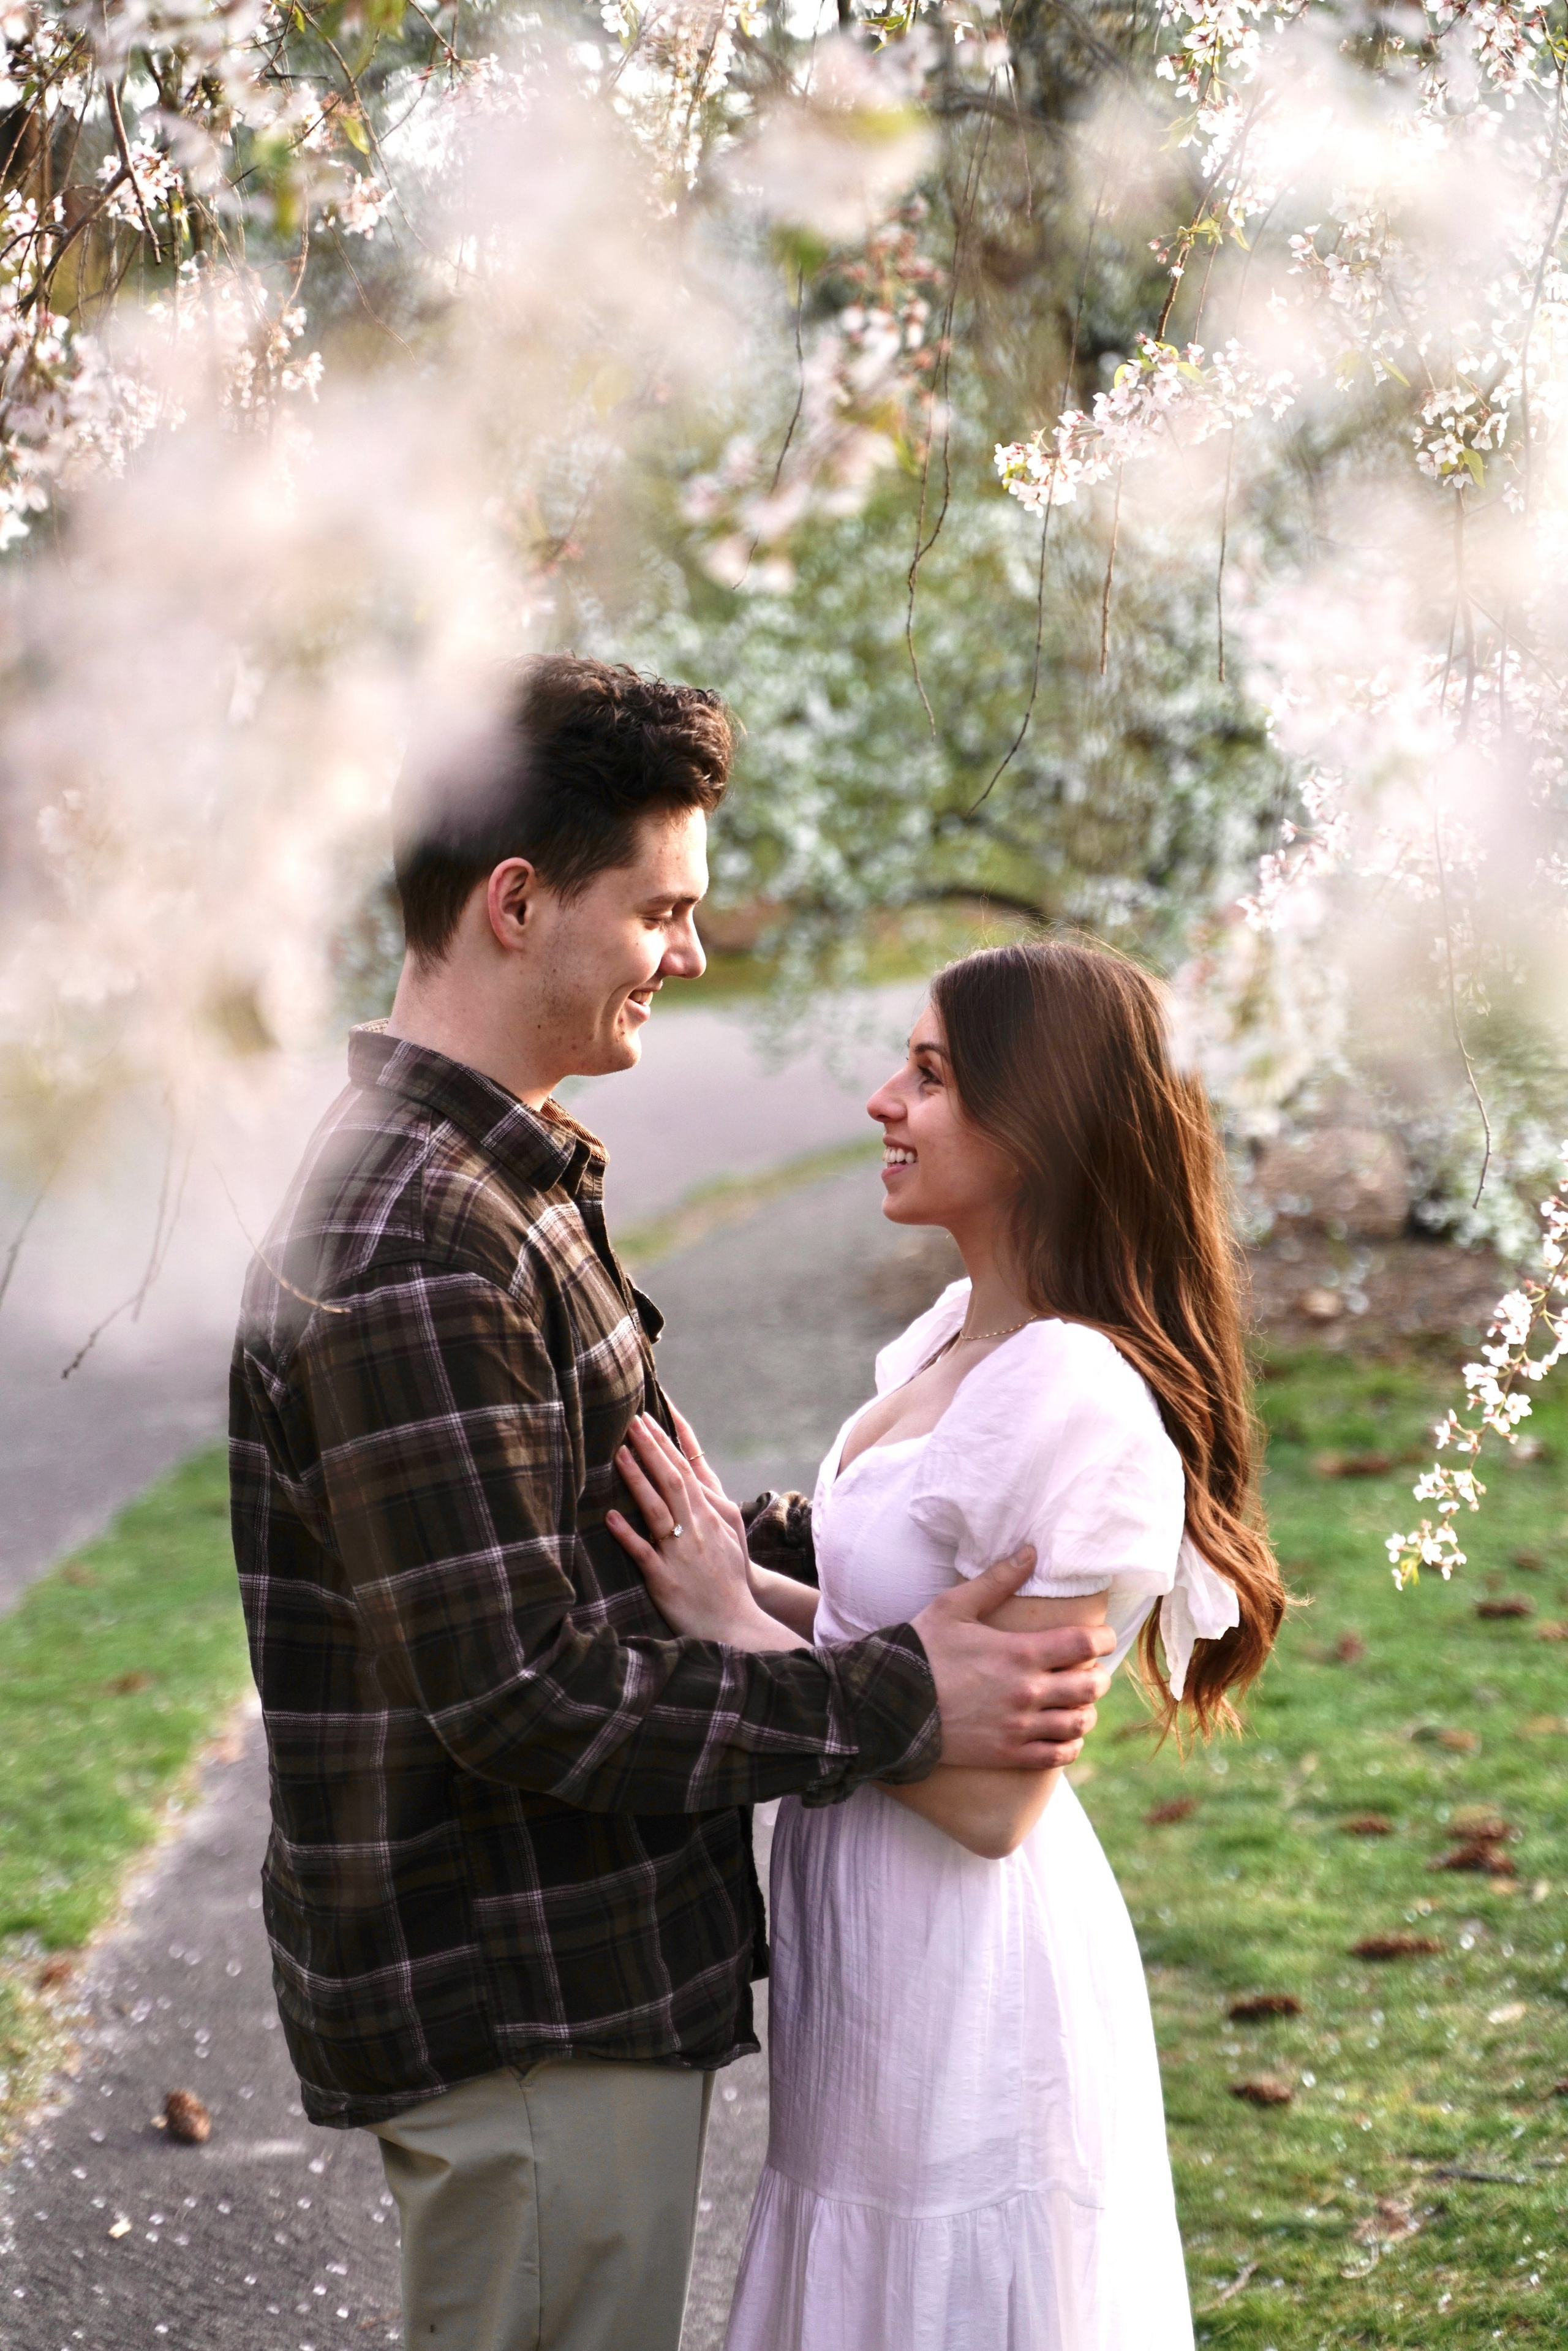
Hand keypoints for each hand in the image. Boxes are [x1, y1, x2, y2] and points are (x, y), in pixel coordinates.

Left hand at [607, 1414, 798, 1648]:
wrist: (736, 1620)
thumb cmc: (729, 1575)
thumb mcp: (728, 1533)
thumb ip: (707, 1503)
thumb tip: (689, 1475)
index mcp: (711, 1514)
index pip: (687, 1469)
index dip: (667, 1441)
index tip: (650, 1415)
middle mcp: (697, 1527)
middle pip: (672, 1480)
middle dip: (651, 1448)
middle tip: (631, 1421)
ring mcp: (681, 1552)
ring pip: (658, 1509)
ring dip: (638, 1480)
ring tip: (619, 1454)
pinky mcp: (665, 1578)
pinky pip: (644, 1552)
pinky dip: (627, 1534)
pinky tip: (609, 1516)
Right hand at [912, 1549, 1115, 1770]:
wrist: (889, 1705)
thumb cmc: (921, 1650)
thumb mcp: (954, 1606)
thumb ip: (997, 1579)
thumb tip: (1030, 1551)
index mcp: (1019, 1653)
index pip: (1084, 1644)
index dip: (1103, 1638)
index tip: (1103, 1637)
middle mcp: (1027, 1692)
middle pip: (1090, 1686)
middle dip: (1098, 1676)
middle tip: (1090, 1669)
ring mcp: (1019, 1727)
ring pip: (1078, 1723)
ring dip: (1086, 1710)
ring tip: (1079, 1702)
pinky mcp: (1008, 1754)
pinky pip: (1057, 1756)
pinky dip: (1069, 1745)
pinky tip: (1064, 1734)